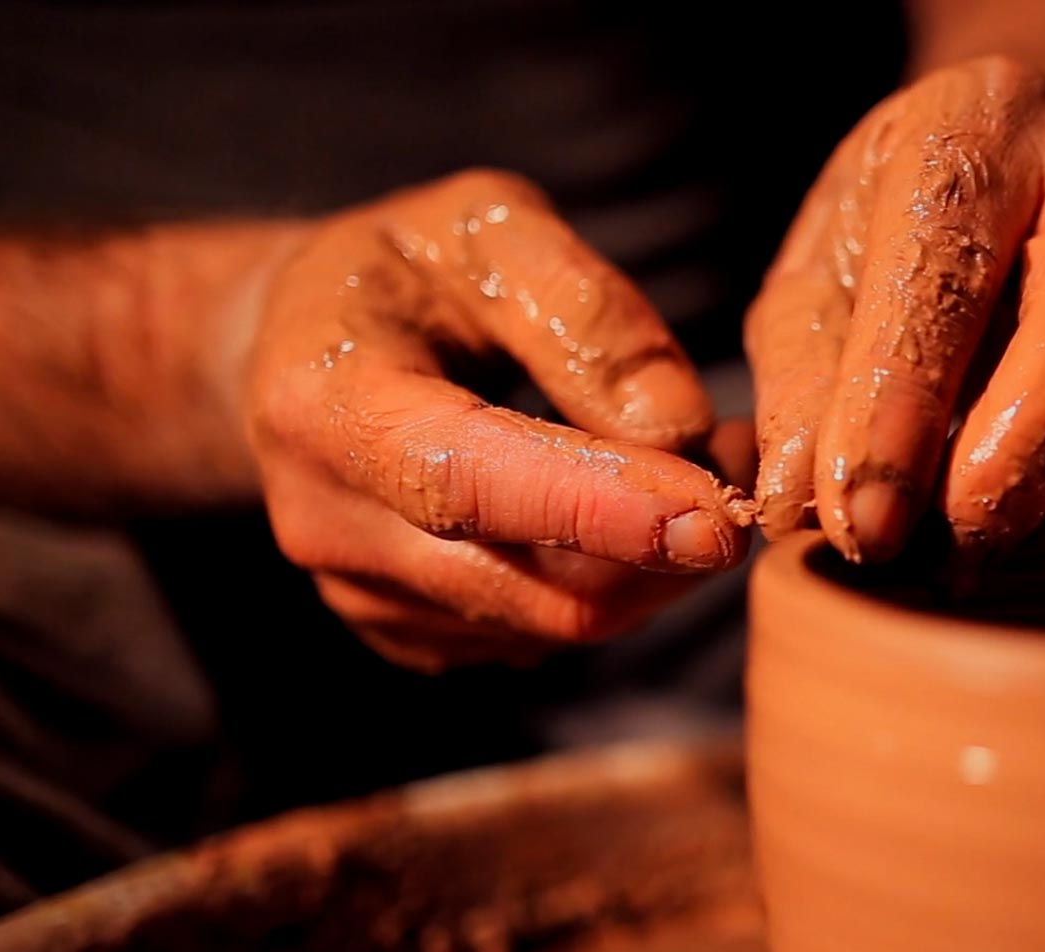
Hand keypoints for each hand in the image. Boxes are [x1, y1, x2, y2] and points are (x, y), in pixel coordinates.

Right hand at [244, 170, 753, 671]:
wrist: (300, 343)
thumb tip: (678, 429)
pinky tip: (637, 507)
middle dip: (667, 539)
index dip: (603, 509)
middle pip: (537, 585)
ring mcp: (364, 593)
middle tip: (744, 453)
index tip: (716, 516)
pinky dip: (620, 581)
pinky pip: (546, 633)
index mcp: (327, 403)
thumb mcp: (490, 225)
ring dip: (657, 560)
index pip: (473, 485)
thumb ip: (585, 310)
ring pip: (560, 620)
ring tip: (700, 461)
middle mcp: (328, 522)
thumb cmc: (405, 268)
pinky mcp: (410, 632)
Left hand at [747, 56, 1044, 635]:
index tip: (855, 522)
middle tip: (965, 550)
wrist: (1015, 153)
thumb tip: (803, 511)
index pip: (943, 258)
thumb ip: (806, 386)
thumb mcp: (819, 281)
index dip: (896, 397)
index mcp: (978, 132)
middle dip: (1033, 442)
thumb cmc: (900, 240)